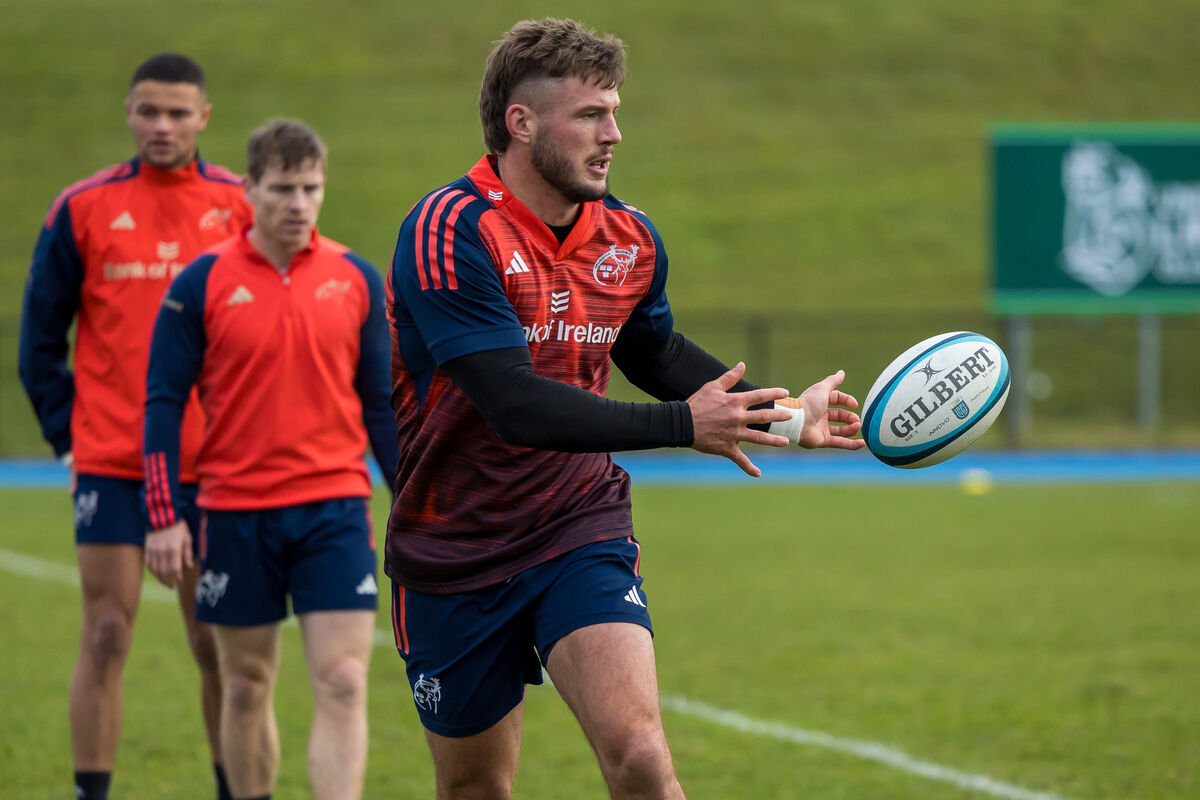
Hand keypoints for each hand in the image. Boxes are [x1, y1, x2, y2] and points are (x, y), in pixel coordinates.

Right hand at [145, 520, 192, 588]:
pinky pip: (148, 564)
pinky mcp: (147, 548)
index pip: (175, 568)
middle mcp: (163, 551)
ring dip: (160, 578)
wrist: (162, 515)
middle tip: (172, 584)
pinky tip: (156, 573)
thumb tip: (189, 566)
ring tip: (164, 582)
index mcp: (174, 549)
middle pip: (164, 571)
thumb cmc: (178, 526)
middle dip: (168, 580)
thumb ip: (187, 553)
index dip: (177, 576)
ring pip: (155, 570)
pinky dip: (152, 570)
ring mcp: (153, 550)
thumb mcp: (187, 538)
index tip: (180, 580)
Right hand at [687, 362, 791, 477]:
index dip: (774, 393)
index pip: (759, 396)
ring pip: (758, 438)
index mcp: (735, 402)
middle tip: (791, 416)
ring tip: (786, 442)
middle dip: (779, 416)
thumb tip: (742, 364)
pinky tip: (758, 474)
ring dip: (773, 441)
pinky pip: (740, 459)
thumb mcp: (713, 387)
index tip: (785, 393)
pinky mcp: (727, 448)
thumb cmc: (697, 404)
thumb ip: (730, 377)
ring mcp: (734, 434)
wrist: (681, 423)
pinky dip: (749, 467)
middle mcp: (737, 418)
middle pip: (764, 416)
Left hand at [795, 370, 866, 450]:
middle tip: (857, 420)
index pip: (837, 399)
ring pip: (841, 430)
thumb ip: (833, 381)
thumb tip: (842, 373)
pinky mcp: (823, 441)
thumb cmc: (809, 403)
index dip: (847, 400)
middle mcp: (821, 416)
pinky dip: (852, 445)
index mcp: (820, 402)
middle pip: (840, 416)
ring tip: (858, 427)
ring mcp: (822, 429)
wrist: (798, 422)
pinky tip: (863, 443)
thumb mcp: (822, 389)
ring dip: (852, 429)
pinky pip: (840, 443)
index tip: (855, 404)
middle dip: (851, 417)